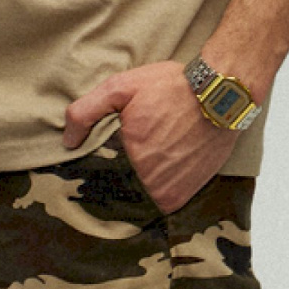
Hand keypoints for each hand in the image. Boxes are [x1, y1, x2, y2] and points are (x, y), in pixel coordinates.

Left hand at [62, 62, 239, 213]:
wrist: (222, 96)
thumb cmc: (172, 87)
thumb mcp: (122, 86)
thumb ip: (86, 111)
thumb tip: (67, 141)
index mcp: (127, 154)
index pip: (95, 173)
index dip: (95, 164)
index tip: (99, 156)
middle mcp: (146, 179)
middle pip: (115, 186)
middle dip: (115, 174)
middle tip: (127, 153)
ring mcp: (166, 191)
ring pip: (136, 196)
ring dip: (135, 184)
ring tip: (145, 160)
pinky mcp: (183, 196)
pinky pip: (158, 202)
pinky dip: (156, 189)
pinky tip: (160, 168)